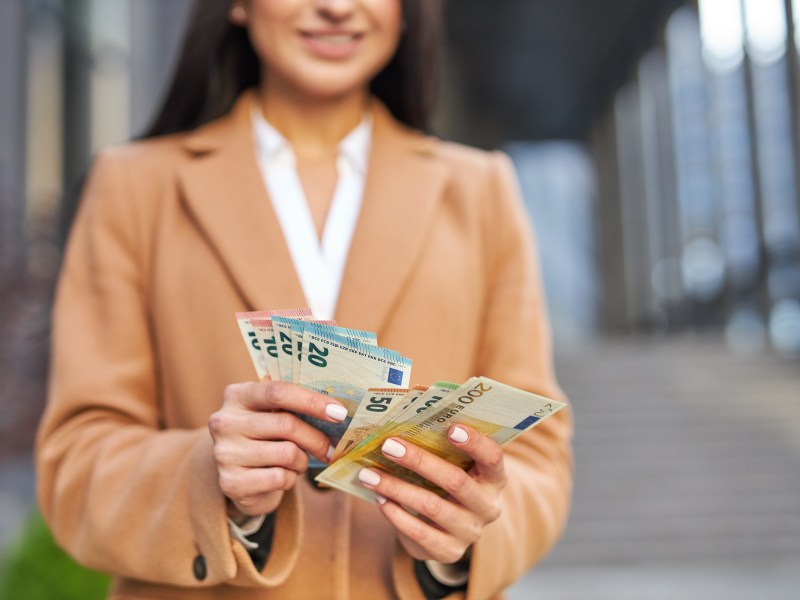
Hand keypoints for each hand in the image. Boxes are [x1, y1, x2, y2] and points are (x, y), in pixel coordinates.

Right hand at [209, 380, 347, 517]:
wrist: (241, 478)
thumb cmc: (265, 438)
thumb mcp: (272, 414)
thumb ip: (294, 404)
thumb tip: (336, 407)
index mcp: (237, 395)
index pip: (278, 392)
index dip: (312, 401)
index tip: (339, 413)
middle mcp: (224, 422)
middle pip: (287, 424)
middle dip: (317, 438)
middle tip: (331, 448)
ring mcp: (224, 453)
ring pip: (287, 453)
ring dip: (301, 461)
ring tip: (296, 462)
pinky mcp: (231, 483)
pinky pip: (279, 478)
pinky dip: (290, 479)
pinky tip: (283, 476)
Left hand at [357, 425, 505, 563]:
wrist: (445, 530)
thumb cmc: (445, 483)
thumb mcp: (452, 465)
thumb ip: (439, 444)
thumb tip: (407, 411)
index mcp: (493, 478)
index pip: (493, 458)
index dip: (475, 442)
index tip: (451, 427)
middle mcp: (488, 506)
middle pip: (456, 481)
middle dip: (420, 461)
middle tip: (388, 445)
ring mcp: (470, 531)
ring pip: (432, 506)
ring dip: (397, 487)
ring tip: (368, 474)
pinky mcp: (449, 551)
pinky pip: (419, 533)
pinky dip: (396, 514)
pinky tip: (379, 498)